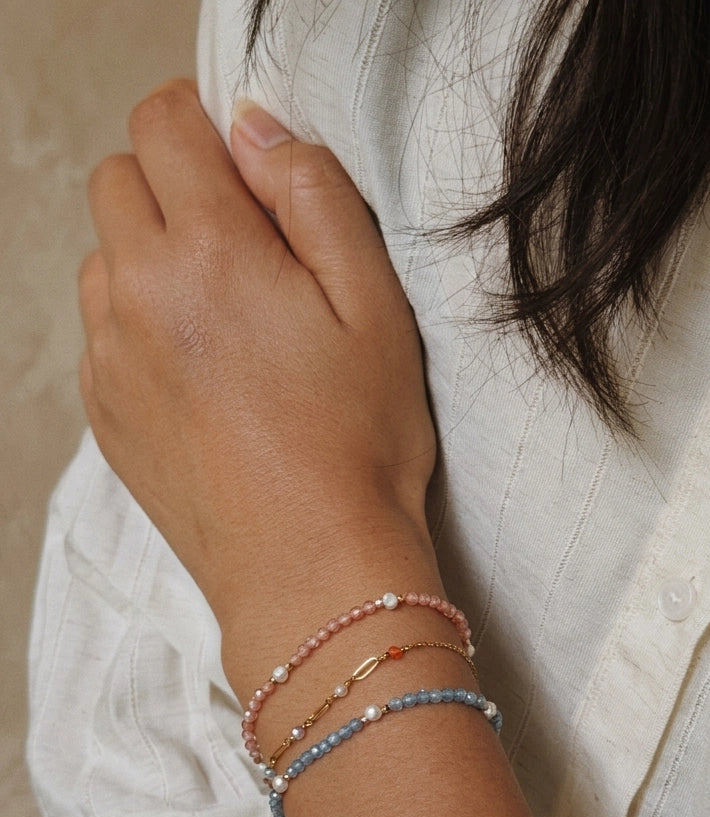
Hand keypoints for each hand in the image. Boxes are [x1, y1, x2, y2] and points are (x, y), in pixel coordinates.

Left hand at [79, 80, 436, 626]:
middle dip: (173, 185)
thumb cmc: (357, 448)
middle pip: (117, 181)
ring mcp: (111, 359)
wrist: (311, 569)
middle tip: (246, 244)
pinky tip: (205, 374)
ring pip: (103, 259)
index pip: (162, 123)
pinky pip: (102, 333)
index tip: (245, 166)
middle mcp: (139, 296)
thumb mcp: (376, 306)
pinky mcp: (106, 413)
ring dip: (152, 258)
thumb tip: (256, 130)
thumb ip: (314, 196)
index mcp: (209, 254)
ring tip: (226, 319)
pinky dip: (140, 326)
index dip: (205, 125)